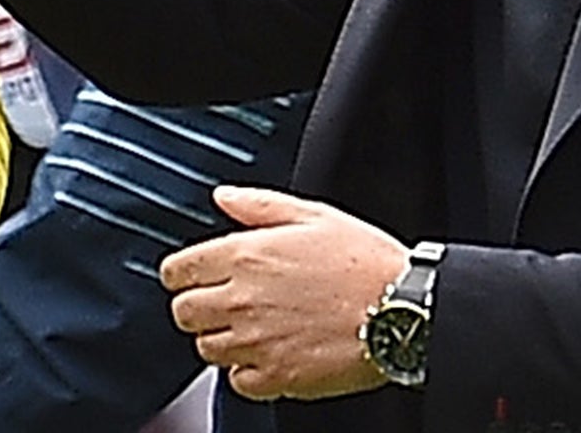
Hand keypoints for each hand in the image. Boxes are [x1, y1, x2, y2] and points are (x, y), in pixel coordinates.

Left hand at [160, 186, 405, 402]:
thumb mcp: (311, 214)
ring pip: (206, 348)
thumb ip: (258, 205)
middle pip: (183, 313)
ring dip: (219, 338)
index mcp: (246, 255)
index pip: (177, 271)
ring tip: (248, 327)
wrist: (403, 308)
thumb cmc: (365, 260)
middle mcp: (243, 299)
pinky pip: (237, 382)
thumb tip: (223, 197)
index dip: (179, 273)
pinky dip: (244, 371)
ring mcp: (258, 341)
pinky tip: (266, 353)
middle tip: (218, 302)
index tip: (188, 275)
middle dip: (195, 306)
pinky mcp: (279, 375)